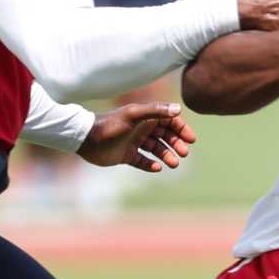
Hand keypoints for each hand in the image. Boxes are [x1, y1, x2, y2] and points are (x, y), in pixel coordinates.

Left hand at [77, 101, 196, 171]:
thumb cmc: (110, 124)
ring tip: (173, 164)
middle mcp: (141, 129)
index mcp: (145, 117)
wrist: (87, 139)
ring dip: (166, 156)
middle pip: (165, 136)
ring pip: (156, 150)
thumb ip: (156, 111)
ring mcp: (134, 142)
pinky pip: (143, 161)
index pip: (169, 121)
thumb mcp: (134, 115)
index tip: (190, 139)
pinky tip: (157, 168)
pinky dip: (150, 165)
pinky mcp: (127, 155)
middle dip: (176, 144)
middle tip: (184, 153)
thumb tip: (178, 109)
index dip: (181, 129)